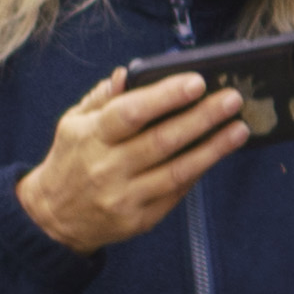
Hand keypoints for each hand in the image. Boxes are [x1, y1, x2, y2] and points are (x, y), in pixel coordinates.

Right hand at [19, 62, 259, 253]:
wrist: (54, 218)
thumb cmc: (71, 160)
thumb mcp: (73, 123)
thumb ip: (102, 98)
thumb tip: (128, 73)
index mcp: (91, 138)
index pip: (130, 113)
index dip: (164, 97)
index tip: (197, 82)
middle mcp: (108, 168)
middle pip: (162, 141)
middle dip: (202, 118)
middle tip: (232, 99)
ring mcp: (125, 197)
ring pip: (178, 171)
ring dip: (214, 149)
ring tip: (239, 128)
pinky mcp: (141, 219)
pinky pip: (178, 192)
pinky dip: (200, 170)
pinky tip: (219, 152)